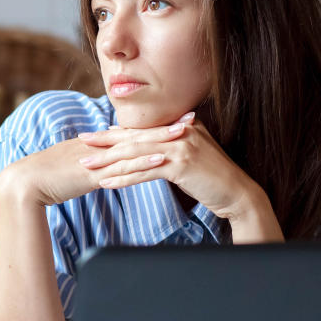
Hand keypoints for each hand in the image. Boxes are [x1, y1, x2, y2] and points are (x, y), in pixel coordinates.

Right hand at [0, 133, 170, 207]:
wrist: (24, 183)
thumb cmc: (47, 179)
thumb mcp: (74, 168)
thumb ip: (93, 166)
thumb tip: (108, 169)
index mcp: (96, 144)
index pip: (131, 132)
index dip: (155, 126)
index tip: (178, 120)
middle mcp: (99, 146)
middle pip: (138, 133)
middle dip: (166, 126)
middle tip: (193, 118)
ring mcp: (97, 158)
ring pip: (134, 146)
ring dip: (161, 139)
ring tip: (187, 134)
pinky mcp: (93, 173)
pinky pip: (123, 166)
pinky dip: (143, 161)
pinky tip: (163, 159)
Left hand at [76, 113, 277, 230]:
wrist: (238, 194)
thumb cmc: (213, 178)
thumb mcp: (192, 155)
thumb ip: (171, 146)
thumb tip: (146, 146)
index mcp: (180, 126)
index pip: (142, 130)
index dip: (115, 133)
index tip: (93, 135)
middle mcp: (179, 132)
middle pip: (134, 138)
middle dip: (105, 143)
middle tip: (82, 144)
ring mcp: (181, 147)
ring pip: (136, 154)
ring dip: (109, 162)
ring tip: (87, 167)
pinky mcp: (181, 165)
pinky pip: (145, 172)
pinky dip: (124, 178)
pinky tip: (107, 182)